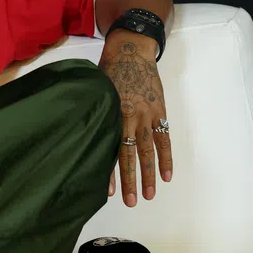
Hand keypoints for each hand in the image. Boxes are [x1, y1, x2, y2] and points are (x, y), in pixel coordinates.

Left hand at [98, 31, 172, 206]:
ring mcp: (147, 116)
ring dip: (149, 175)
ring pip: (148, 152)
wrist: (131, 50)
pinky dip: (166, 158)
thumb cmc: (108, 70)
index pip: (111, 149)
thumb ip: (95, 114)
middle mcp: (130, 119)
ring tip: (148, 195)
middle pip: (131, 155)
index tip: (108, 192)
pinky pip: (164, 139)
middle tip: (130, 202)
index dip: (111, 172)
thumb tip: (85, 136)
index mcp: (112, 114)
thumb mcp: (96, 92)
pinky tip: (166, 176)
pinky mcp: (159, 112)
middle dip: (131, 181)